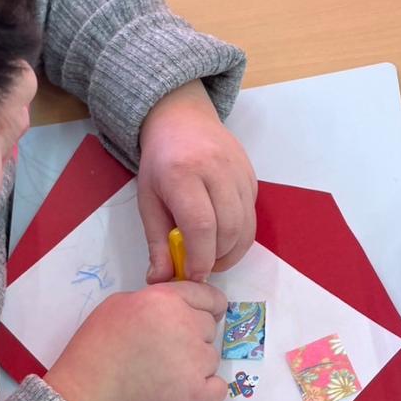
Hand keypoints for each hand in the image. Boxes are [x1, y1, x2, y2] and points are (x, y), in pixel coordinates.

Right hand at [45, 281, 226, 400]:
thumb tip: (175, 308)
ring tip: (164, 373)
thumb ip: (154, 299)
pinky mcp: (197, 394)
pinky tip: (183, 391)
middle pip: (210, 327)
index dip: (207, 306)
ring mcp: (195, 362)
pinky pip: (219, 388)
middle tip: (165, 350)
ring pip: (212, 358)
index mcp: (166, 300)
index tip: (202, 316)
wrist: (88, 395)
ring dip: (196, 364)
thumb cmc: (95, 349)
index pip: (209, 296)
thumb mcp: (118, 305)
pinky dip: (206, 391)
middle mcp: (186, 326)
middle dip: (194, 335)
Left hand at [137, 81, 256, 282]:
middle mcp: (216, 170)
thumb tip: (160, 280)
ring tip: (212, 256)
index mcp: (183, 174)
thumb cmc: (160, 163)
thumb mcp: (148, 200)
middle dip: (218, 258)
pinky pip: (252, 216)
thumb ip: (156, 242)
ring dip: (232, 251)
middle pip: (229, 228)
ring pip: (246, 226)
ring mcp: (239, 171)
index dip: (200, 258)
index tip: (194, 276)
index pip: (201, 225)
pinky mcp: (252, 176)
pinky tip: (222, 235)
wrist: (182, 120)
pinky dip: (240, 235)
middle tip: (202, 267)